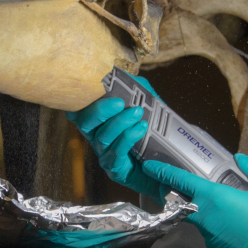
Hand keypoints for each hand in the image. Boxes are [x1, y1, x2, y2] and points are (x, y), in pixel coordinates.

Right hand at [66, 74, 168, 202]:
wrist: (169, 165)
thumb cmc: (154, 135)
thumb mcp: (149, 107)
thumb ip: (140, 92)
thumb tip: (131, 78)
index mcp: (100, 122)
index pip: (79, 111)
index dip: (78, 101)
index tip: (92, 88)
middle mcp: (97, 138)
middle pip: (84, 123)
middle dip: (99, 110)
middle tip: (119, 102)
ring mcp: (105, 154)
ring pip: (102, 137)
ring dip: (119, 123)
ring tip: (137, 113)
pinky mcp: (115, 169)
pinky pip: (116, 152)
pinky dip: (128, 138)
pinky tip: (140, 128)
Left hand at [142, 153, 247, 247]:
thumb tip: (240, 158)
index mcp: (213, 197)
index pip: (180, 181)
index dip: (163, 172)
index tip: (149, 167)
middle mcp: (204, 216)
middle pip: (184, 201)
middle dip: (183, 194)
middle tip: (196, 188)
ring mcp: (207, 236)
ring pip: (201, 218)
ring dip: (211, 213)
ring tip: (236, 212)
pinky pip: (212, 234)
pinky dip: (220, 228)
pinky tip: (238, 228)